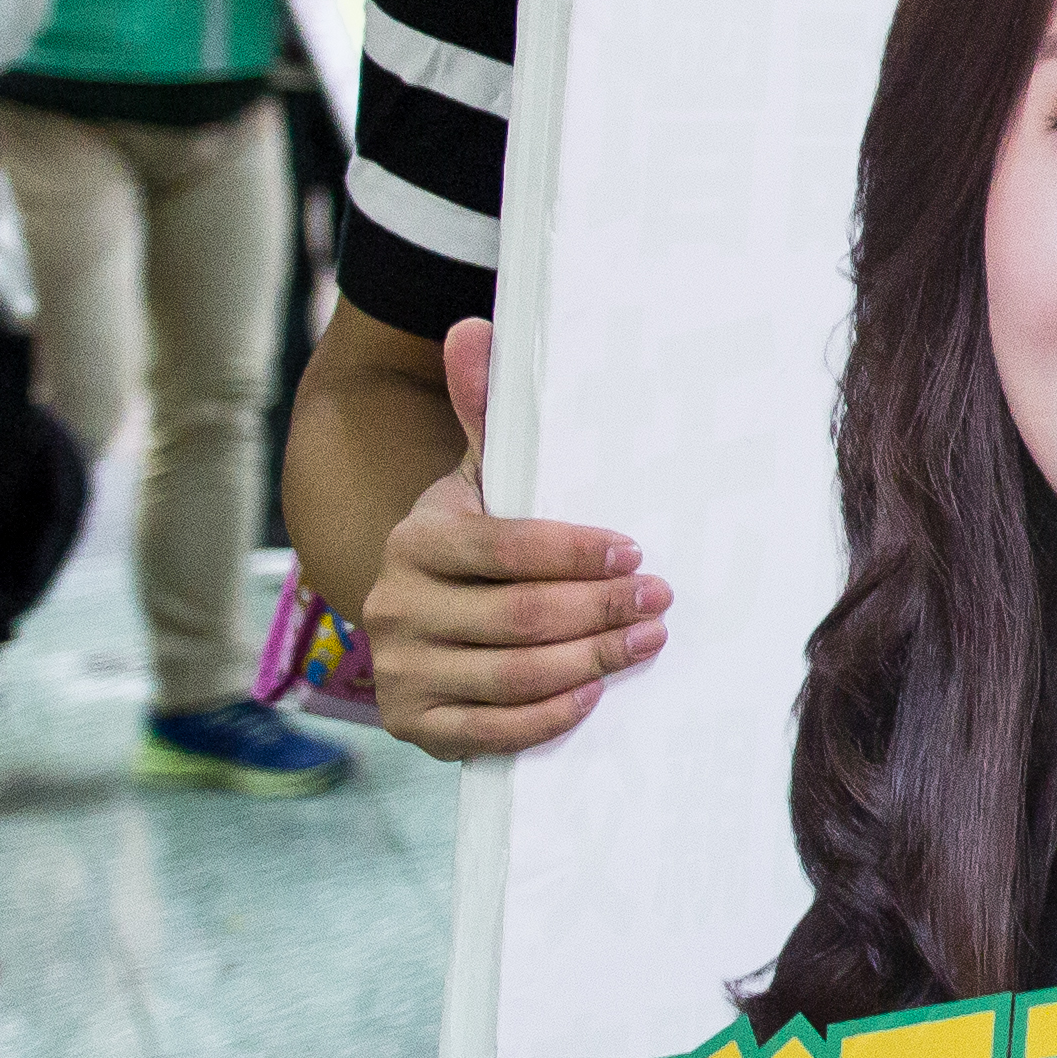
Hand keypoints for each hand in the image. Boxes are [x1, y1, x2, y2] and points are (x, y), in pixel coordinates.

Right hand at [364, 320, 668, 760]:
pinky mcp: (415, 725)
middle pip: (517, 615)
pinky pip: (490, 732)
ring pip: (511, 674)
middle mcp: (395, 604)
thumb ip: (488, 411)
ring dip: (590, 660)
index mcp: (417, 538)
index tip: (636, 548)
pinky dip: (547, 716)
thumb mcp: (483, 476)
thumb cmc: (479, 539)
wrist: (427, 617)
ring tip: (648, 640)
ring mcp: (400, 669)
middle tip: (661, 598)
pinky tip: (593, 693)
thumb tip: (473, 325)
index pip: (504, 546)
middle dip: (600, 608)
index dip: (576, 551)